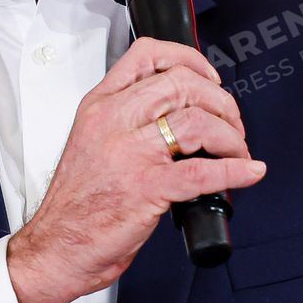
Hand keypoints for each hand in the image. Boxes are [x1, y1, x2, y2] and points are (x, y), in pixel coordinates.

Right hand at [6, 37, 265, 302]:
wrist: (55, 247)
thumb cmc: (75, 205)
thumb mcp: (91, 142)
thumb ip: (126, 120)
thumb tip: (177, 113)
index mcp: (100, 107)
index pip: (147, 55)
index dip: (190, 60)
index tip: (209, 78)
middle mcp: (114, 122)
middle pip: (183, 85)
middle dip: (221, 102)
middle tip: (231, 124)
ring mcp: (130, 154)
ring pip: (197, 122)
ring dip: (230, 136)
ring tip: (237, 151)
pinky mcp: (146, 189)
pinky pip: (202, 172)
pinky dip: (235, 170)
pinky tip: (248, 172)